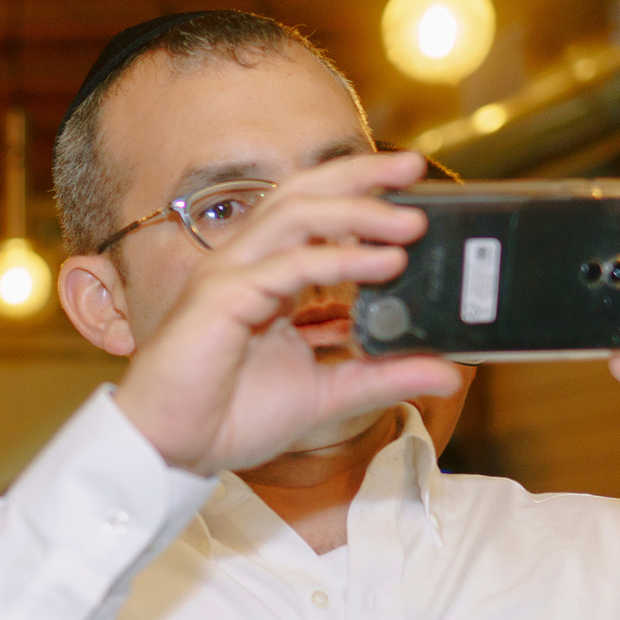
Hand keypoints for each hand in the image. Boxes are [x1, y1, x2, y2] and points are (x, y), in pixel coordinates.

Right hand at [113, 149, 463, 477]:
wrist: (172, 450)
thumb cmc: (228, 417)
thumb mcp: (327, 395)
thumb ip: (383, 376)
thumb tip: (447, 372)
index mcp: (266, 277)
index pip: (313, 213)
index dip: (360, 192)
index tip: (413, 188)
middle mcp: (247, 265)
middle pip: (304, 194)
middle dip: (361, 176)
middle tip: (414, 169)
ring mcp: (232, 276)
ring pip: (297, 217)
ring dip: (358, 212)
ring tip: (410, 222)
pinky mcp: (223, 299)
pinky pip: (289, 266)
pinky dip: (340, 260)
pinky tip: (383, 264)